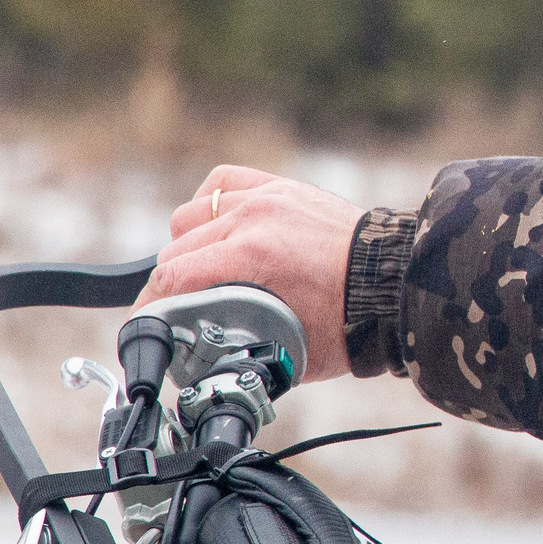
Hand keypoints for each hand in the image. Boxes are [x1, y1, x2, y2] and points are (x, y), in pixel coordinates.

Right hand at [136, 165, 361, 382]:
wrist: (397, 284)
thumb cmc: (352, 320)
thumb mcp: (286, 348)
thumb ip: (238, 348)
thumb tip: (205, 360)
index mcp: (252, 258)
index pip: (172, 278)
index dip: (149, 308)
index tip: (145, 324)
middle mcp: (253, 219)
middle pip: (176, 250)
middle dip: (171, 285)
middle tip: (180, 309)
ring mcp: (268, 198)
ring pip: (191, 216)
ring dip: (188, 246)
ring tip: (202, 272)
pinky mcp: (281, 188)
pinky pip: (223, 183)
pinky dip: (211, 204)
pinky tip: (215, 228)